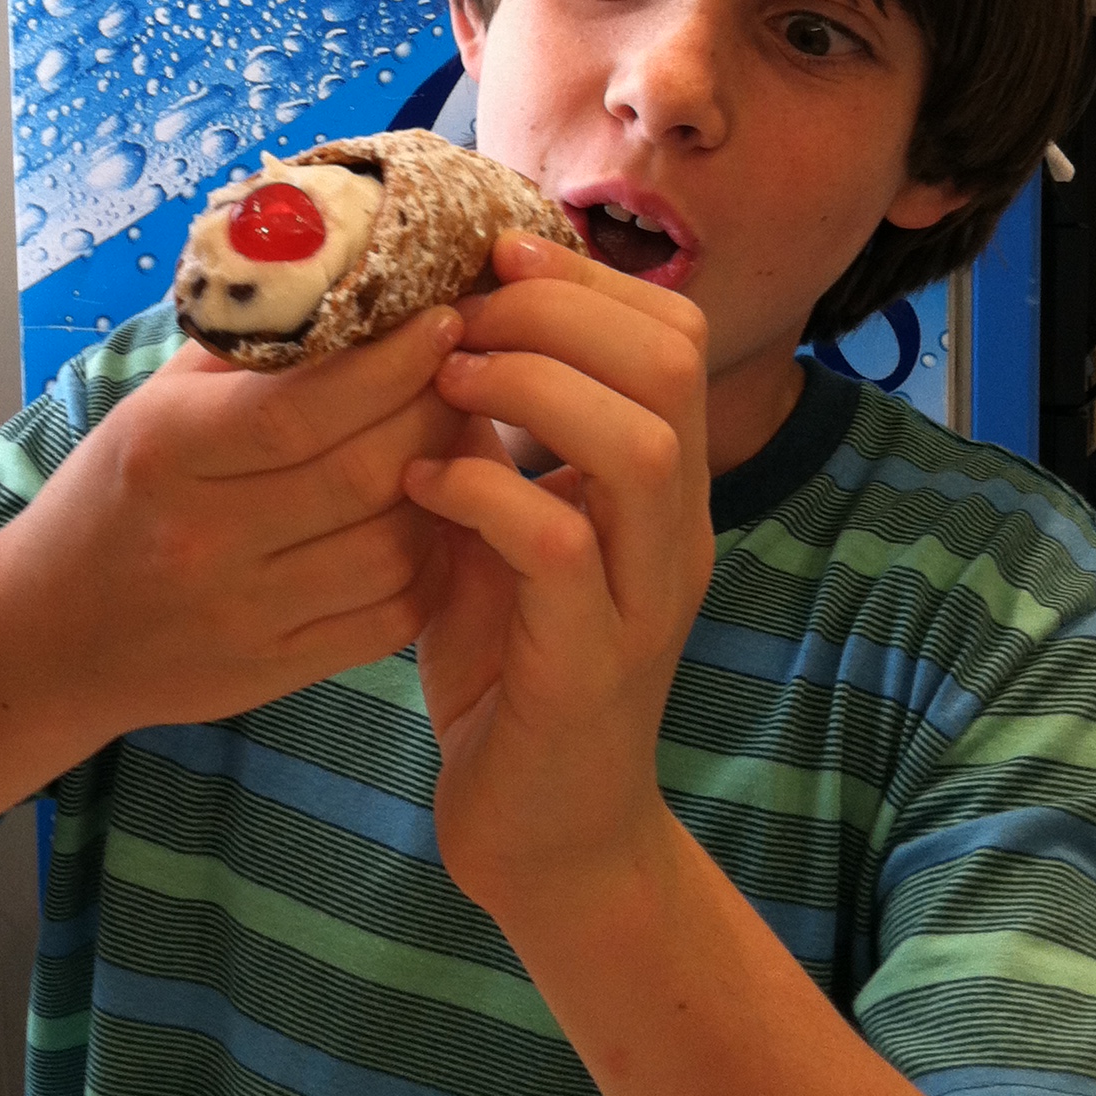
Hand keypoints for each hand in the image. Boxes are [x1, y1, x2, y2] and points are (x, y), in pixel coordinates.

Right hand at [7, 304, 471, 734]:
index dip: (391, 363)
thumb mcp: (155, 403)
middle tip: (472, 370)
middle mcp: (204, 537)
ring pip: (392, 547)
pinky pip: (391, 616)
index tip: (444, 318)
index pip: (302, 407)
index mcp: (167, 451)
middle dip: (437, 411)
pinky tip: (438, 519)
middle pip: (362, 472)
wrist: (52, 633)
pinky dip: (434, 563)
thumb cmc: (114, 493)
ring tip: (462, 439)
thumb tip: (352, 271)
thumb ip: (249, 348)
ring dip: (448, 487)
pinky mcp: (275, 671)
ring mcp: (243, 614)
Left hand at [403, 232, 710, 924]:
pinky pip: (557, 546)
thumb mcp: (502, 525)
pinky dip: (482, 495)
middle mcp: (674, 531)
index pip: (673, 335)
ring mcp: (642, 599)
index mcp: (662, 487)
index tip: (491, 258)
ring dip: (530, 388)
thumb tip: (437, 320)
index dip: (587, 279)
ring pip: (637, 443)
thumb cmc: (511, 667)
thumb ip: (496, 436)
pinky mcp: (589, 666)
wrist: (544, 837)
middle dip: (558, 312)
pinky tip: (422, 489)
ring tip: (446, 385)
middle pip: (669, 366)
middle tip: (463, 314)